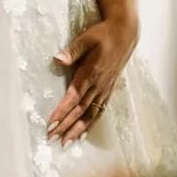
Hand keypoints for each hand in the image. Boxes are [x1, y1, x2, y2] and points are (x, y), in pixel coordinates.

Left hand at [47, 15, 137, 145]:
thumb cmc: (103, 35)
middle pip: (80, 110)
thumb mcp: (86, 38)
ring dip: (78, 129)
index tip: (51, 124)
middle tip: (52, 138)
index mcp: (90, 73)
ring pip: (91, 114)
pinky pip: (100, 110)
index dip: (62, 112)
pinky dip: (91, 123)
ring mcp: (105, 89)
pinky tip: (84, 133)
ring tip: (66, 142)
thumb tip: (58, 59)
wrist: (125, 34)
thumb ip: (72, 51)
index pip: (73, 97)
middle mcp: (98, 85)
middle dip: (66, 126)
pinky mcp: (109, 89)